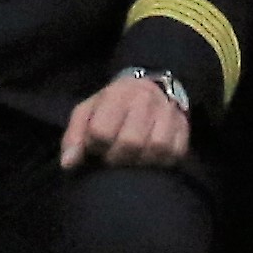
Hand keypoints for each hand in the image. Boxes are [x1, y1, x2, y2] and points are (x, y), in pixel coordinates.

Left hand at [59, 71, 190, 171]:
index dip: (95, 147)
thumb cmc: (111, 107)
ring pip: (156, 148)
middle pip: (131, 142)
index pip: (102, 131)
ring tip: (133, 159)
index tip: (96, 148)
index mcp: (116, 94)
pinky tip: (151, 159)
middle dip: (117, 158)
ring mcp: (167, 112)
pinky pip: (176, 153)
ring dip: (141, 161)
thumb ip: (74, 137)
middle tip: (114, 157)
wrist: (149, 87)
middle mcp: (145, 100)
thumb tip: (68, 165)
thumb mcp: (86, 113)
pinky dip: (162, 162)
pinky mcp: (184, 127)